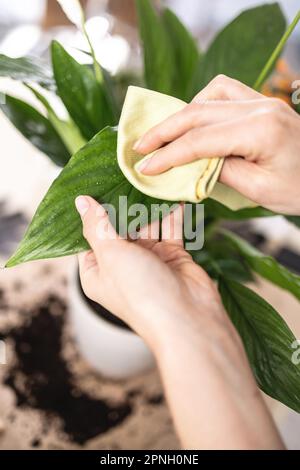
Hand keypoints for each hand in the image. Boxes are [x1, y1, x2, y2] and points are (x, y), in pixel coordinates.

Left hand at [75, 195, 283, 448]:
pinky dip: (171, 212)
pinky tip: (173, 193)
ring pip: (146, 224)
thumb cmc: (141, 293)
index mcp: (97, 271)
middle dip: (123, 204)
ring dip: (149, 205)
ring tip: (150, 178)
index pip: (90, 236)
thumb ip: (96, 226)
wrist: (187, 319)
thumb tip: (80, 202)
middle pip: (119, 227)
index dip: (92, 213)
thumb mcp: (110, 255)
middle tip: (124, 174)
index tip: (94, 185)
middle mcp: (122, 265)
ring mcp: (148, 259)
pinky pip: (169, 228)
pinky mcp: (172, 255)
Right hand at [135, 74, 299, 214]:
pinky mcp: (262, 101)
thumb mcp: (257, 189)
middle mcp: (259, 107)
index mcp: (259, 131)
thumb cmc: (298, 190)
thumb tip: (188, 163)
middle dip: (164, 130)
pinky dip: (203, 103)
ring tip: (165, 135)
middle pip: (198, 111)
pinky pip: (225, 91)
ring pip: (209, 95)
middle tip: (139, 147)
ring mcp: (262, 100)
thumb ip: (219, 171)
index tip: (144, 167)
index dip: (168, 155)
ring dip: (182, 114)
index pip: (200, 141)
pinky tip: (195, 119)